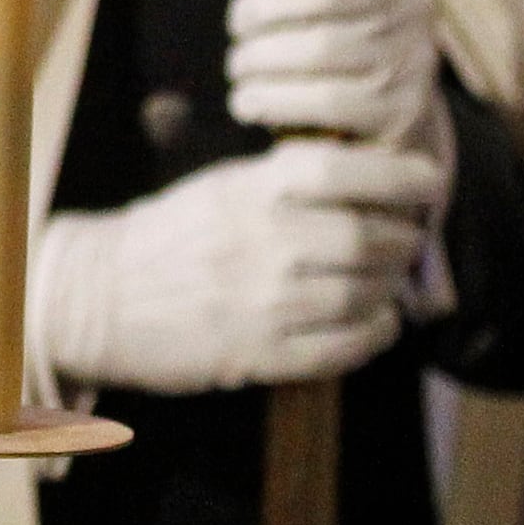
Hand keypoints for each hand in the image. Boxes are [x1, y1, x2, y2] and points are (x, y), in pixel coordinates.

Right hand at [31, 139, 446, 394]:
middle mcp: (263, 242)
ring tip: (384, 284)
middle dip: (402, 241)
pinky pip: (343, 349)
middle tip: (405, 242)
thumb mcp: (221, 189)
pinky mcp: (259, 354)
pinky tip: (373, 324)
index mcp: (252, 192)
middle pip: (369, 238)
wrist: (97, 299)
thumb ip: (286, 181)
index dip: (400, 174)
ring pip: (364, 296)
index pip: (343, 170)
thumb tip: (367, 175)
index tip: (426, 181)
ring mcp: (263, 302)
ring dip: (389, 291)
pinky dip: (373, 336)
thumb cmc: (168, 238)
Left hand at [221, 0, 452, 170]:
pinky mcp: (400, 113)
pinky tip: (248, 101)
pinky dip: (270, 100)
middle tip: (239, 25)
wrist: (385, 121)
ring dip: (257, 59)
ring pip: (320, 48)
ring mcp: (413, 59)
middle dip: (262, 6)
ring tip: (241, 66)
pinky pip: (324, 101)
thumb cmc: (325, 36)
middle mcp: (411, 3)